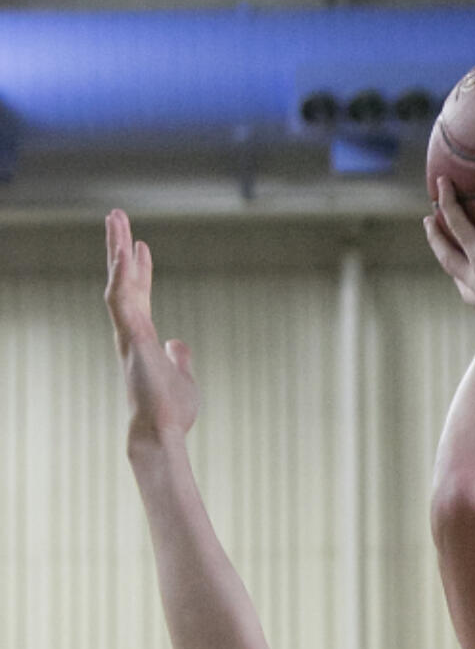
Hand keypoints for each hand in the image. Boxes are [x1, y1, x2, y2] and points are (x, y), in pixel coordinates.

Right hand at [104, 209, 198, 441]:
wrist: (162, 434)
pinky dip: (122, 274)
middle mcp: (132, 333)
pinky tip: (124, 249)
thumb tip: (179, 342)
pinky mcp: (131, 339)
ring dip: (116, 250)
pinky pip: (122, 300)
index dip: (140, 270)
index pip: (140, 295)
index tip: (141, 245)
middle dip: (119, 247)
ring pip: (118, 284)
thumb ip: (180, 357)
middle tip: (117, 215)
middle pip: (124, 281)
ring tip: (116, 218)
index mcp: (144, 339)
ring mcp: (129, 335)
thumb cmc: (171, 412)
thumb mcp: (183, 376)